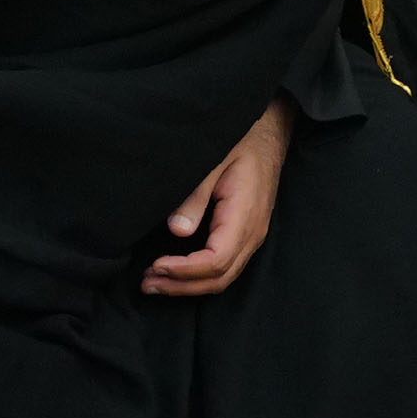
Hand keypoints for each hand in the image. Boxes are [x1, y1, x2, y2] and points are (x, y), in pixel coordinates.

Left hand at [143, 96, 293, 296]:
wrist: (269, 132)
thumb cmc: (241, 141)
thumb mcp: (214, 159)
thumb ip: (196, 195)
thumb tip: (177, 230)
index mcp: (244, 215)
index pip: (215, 261)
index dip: (184, 269)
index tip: (155, 265)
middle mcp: (252, 233)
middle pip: (219, 278)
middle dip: (181, 285)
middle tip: (147, 283)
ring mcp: (252, 236)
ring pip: (223, 277)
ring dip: (188, 285)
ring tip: (155, 282)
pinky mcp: (246, 233)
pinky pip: (225, 266)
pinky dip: (199, 275)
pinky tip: (175, 271)